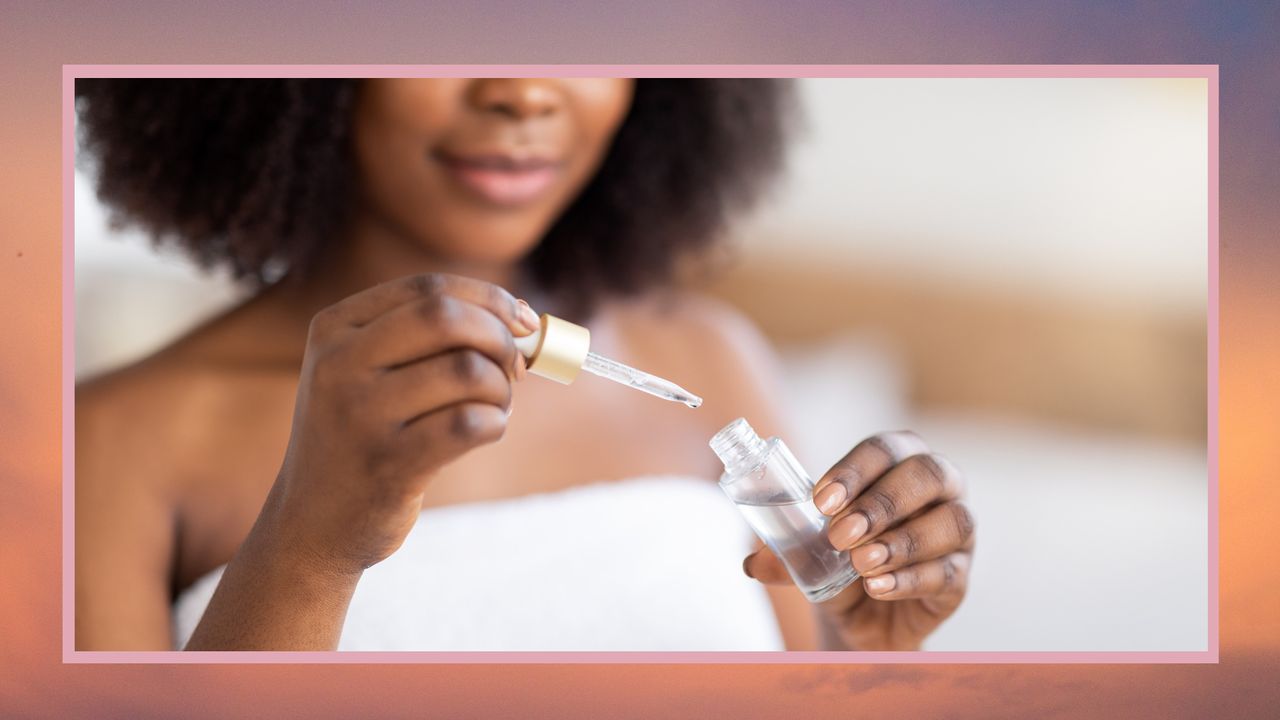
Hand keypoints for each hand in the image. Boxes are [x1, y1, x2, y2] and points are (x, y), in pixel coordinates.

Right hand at [260, 273, 540, 576]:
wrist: (310, 523)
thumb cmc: (361, 436)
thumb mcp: (367, 373)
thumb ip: (432, 338)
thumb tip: (524, 318)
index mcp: (334, 329)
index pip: (427, 288)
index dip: (488, 299)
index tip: (521, 322)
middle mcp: (339, 365)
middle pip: (447, 317)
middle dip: (499, 338)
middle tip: (514, 368)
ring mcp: (360, 416)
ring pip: (467, 371)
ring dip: (501, 389)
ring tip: (494, 407)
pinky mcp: (388, 465)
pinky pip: (471, 423)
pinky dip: (496, 423)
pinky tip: (486, 431)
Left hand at [744, 431, 974, 649]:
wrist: (859, 617)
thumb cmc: (839, 561)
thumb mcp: (808, 550)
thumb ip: (785, 550)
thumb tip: (754, 561)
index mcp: (899, 462)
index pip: (885, 448)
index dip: (856, 470)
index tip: (821, 500)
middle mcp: (939, 489)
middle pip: (928, 475)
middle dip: (882, 502)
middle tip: (840, 534)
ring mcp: (958, 533)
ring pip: (953, 521)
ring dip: (903, 541)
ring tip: (861, 564)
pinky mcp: (961, 577)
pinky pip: (949, 573)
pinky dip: (910, 579)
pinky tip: (878, 588)